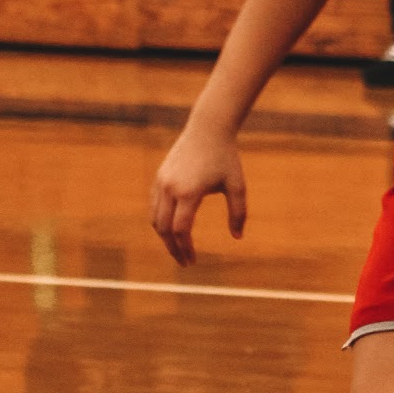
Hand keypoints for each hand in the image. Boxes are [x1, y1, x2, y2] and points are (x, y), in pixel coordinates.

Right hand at [150, 125, 246, 265]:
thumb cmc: (226, 158)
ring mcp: (162, 182)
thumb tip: (237, 237)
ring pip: (155, 218)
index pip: (181, 229)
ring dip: (164, 237)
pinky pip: (155, 205)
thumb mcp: (238, 186)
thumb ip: (238, 213)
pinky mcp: (159, 177)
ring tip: (178, 249)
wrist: (208, 129)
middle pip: (163, 228)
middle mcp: (170, 188)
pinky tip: (172, 230)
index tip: (192, 261)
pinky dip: (160, 221)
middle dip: (172, 248)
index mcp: (189, 193)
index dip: (185, 248)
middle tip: (184, 262)